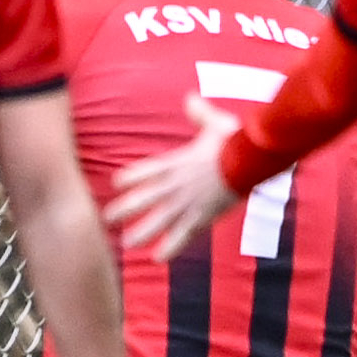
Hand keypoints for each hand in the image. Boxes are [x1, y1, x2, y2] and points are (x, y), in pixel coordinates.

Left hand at [105, 95, 243, 261]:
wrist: (249, 160)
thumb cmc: (235, 140)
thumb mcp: (215, 122)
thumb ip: (199, 113)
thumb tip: (190, 97)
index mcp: (176, 163)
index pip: (146, 171)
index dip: (129, 177)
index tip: (116, 183)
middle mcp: (176, 184)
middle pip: (143, 199)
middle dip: (124, 209)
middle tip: (107, 219)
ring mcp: (187, 202)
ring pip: (158, 221)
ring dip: (141, 233)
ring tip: (127, 244)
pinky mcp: (203, 216)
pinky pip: (182, 236)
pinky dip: (170, 248)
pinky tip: (158, 258)